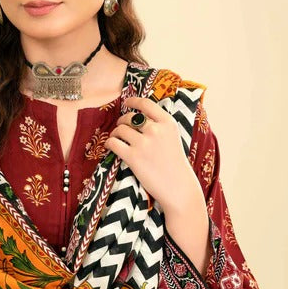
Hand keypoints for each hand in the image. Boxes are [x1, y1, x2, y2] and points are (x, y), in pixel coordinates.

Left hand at [105, 95, 201, 212]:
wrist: (178, 187)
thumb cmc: (175, 164)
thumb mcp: (173, 137)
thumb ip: (159, 126)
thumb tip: (138, 117)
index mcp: (167, 122)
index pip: (146, 104)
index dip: (133, 101)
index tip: (127, 103)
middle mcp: (155, 129)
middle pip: (130, 117)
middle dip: (122, 121)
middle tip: (121, 128)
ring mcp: (143, 143)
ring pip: (120, 129)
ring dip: (115, 133)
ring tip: (117, 139)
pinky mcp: (132, 157)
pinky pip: (113, 142)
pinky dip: (110, 143)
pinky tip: (111, 146)